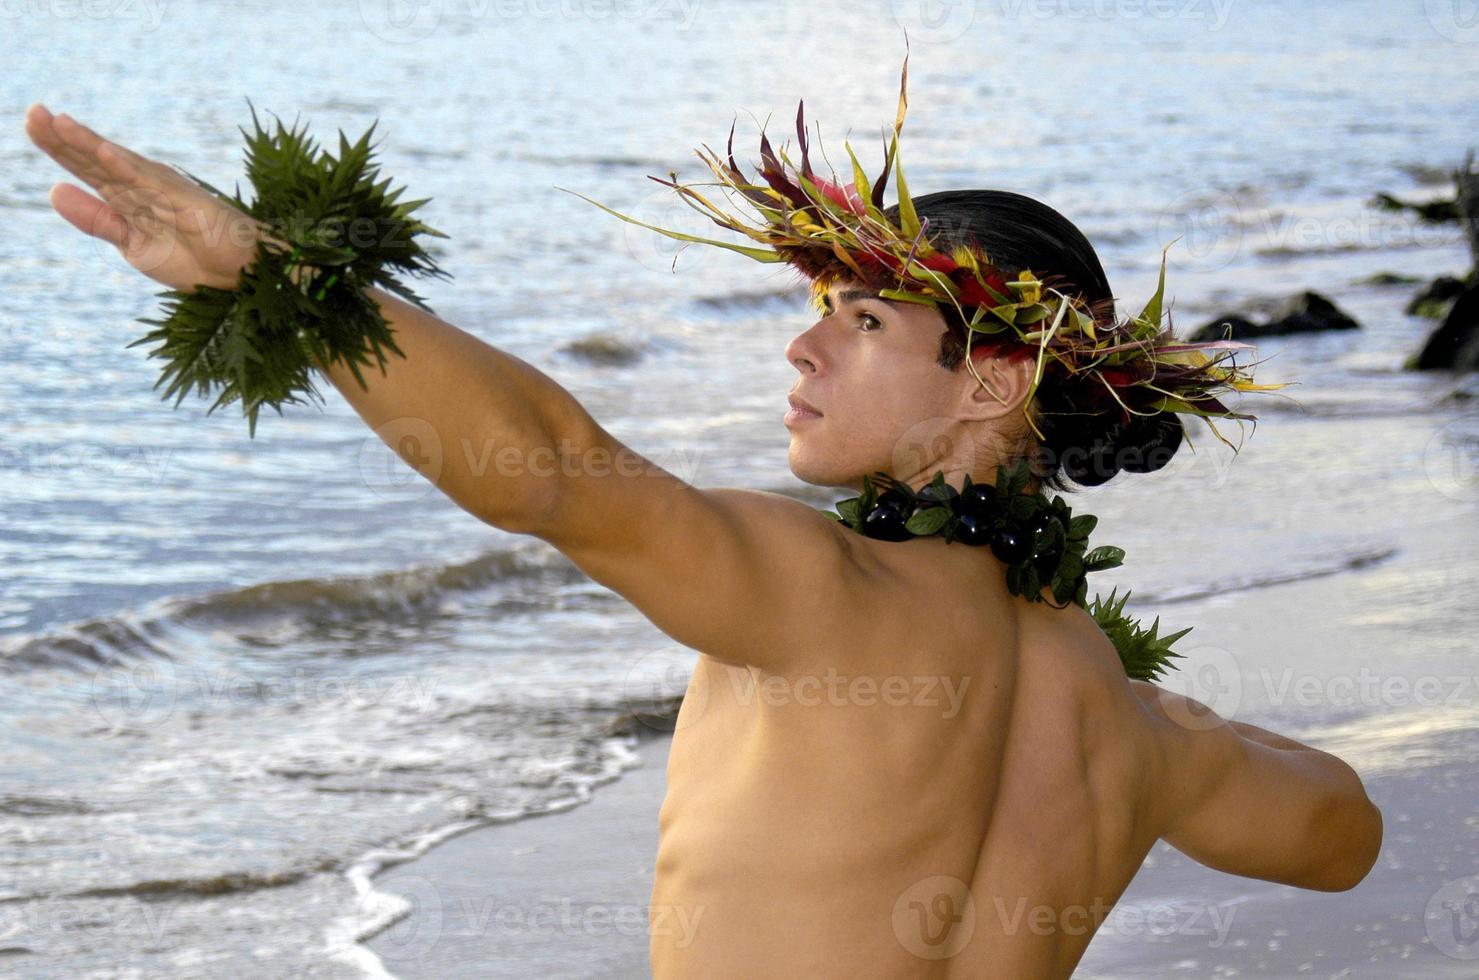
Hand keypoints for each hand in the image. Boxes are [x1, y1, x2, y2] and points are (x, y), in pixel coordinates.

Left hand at [24, 104, 266, 292]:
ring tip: (59, 122)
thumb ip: (96, 218)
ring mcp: (163, 190)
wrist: (237, 275)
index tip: (31, 124)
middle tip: (33, 112)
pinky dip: (127, 167)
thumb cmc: (192, 258)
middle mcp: (142, 186)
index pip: (86, 168)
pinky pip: (151, 183)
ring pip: (119, 164)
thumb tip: (53, 189)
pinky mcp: (184, 200)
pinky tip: (104, 152)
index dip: (58, 147)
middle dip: (64, 138)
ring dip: (90, 143)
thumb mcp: (132, 244)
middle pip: (96, 159)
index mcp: (127, 197)